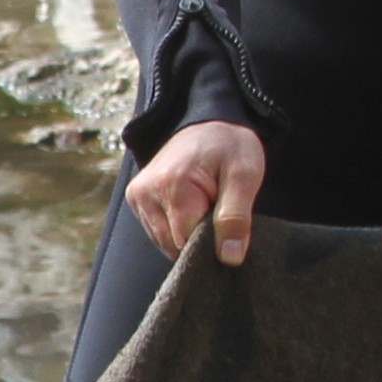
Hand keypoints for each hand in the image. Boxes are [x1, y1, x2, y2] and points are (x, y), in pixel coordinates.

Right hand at [127, 120, 268, 265]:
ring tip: (204, 207)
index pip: (188, 243)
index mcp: (172, 187)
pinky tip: (190, 210)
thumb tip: (229, 258)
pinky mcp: (136, 199)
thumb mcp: (245, 176)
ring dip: (187, 234)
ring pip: (164, 242)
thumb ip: (236, 218)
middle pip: (173, 245)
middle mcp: (146, 193)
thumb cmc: (230, 147)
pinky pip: (158, 232)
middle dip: (198, 238)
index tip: (226, 225)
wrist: (209, 123)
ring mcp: (138, 196)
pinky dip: (176, 229)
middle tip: (217, 210)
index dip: (211, 242)